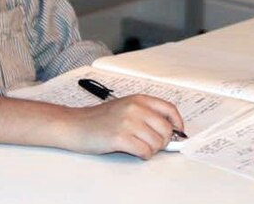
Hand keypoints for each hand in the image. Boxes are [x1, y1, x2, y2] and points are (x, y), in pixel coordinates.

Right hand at [64, 94, 183, 159]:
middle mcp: (135, 108)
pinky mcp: (120, 137)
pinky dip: (143, 155)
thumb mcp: (125, 106)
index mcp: (138, 99)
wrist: (75, 125)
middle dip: (162, 141)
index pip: (169, 109)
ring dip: (151, 149)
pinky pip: (144, 151)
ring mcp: (127, 122)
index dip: (177, 123)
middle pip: (166, 129)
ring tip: (138, 146)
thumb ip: (146, 113)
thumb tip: (169, 130)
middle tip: (152, 144)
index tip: (178, 132)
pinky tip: (134, 151)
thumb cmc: (99, 118)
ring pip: (156, 143)